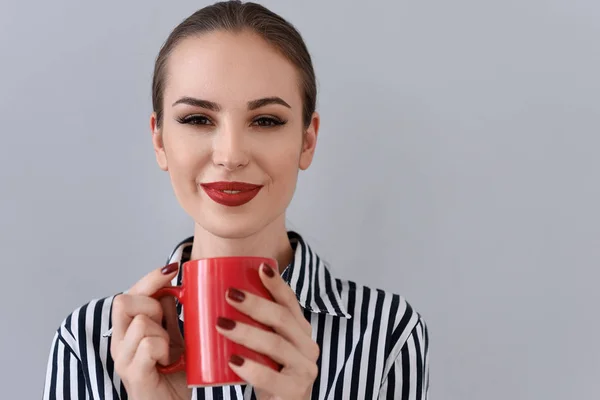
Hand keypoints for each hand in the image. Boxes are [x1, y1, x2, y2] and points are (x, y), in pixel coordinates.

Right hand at [110, 264, 190, 399]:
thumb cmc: (175, 375)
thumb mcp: (175, 337)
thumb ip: (171, 315)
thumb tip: (177, 286)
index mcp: (128, 331)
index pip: (130, 293)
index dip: (150, 278)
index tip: (173, 268)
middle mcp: (119, 342)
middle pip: (124, 300)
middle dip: (153, 305)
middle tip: (167, 328)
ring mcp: (123, 359)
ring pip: (140, 322)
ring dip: (163, 333)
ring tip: (170, 352)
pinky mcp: (133, 375)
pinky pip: (148, 345)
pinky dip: (164, 349)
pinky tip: (168, 362)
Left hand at [215, 263, 318, 399]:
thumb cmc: (266, 375)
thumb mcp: (264, 347)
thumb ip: (254, 325)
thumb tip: (221, 291)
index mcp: (300, 332)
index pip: (291, 302)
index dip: (277, 284)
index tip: (259, 266)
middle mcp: (307, 347)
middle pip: (283, 318)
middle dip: (255, 303)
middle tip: (229, 294)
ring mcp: (304, 369)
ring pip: (276, 344)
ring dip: (247, 332)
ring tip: (221, 324)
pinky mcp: (295, 391)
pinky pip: (272, 377)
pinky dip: (252, 368)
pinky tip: (233, 361)